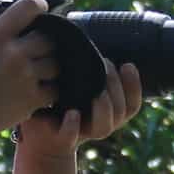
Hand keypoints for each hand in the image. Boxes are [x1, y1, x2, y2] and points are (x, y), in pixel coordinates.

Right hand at [0, 0, 59, 145]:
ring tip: (37, 69)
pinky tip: (38, 88)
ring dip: (48, 65)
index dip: (39, 4)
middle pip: (48, 37)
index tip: (37, 10)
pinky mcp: (33, 99)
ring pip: (54, 63)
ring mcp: (26, 77)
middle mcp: (15, 54)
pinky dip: (49, 89)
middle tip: (34, 46)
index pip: (31, 6)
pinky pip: (54, 88)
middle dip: (42, 41)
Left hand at [14, 58, 142, 161]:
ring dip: (104, 107)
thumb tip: (94, 35)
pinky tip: (72, 114)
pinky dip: (73, 126)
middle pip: (120, 111)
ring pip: (105, 126)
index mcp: (108, 112)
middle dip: (116, 87)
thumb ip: (88, 70)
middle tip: (106, 64)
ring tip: (97, 91)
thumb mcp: (75, 84)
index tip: (128, 64)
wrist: (38, 133)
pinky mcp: (62, 138)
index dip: (134, 86)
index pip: (131, 103)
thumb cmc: (58, 104)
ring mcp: (83, 133)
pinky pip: (71, 136)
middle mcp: (100, 124)